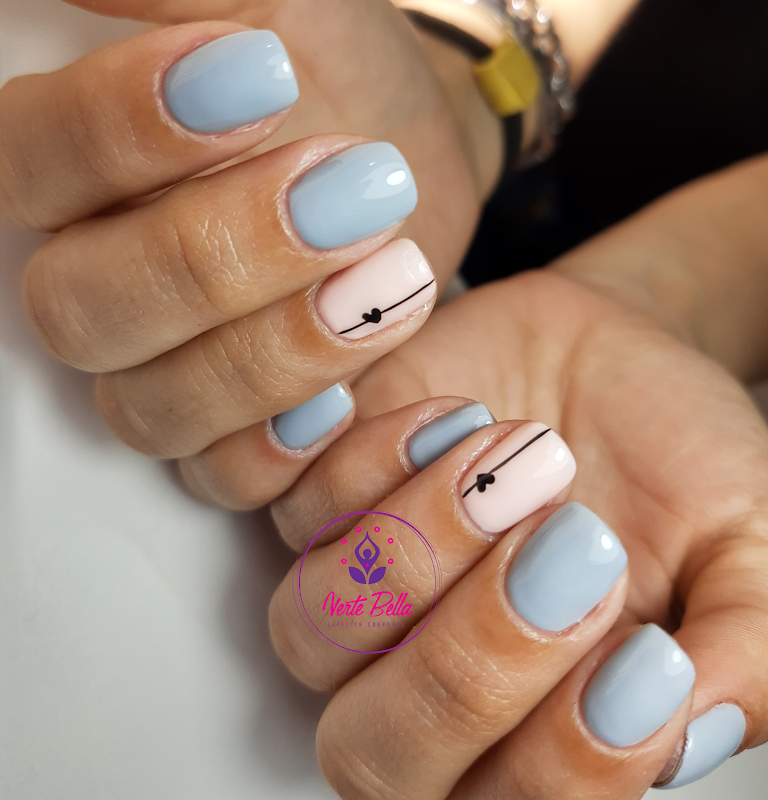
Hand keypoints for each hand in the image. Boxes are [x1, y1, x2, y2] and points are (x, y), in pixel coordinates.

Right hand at [0, 11, 453, 483]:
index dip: (118, 130)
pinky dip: (280, 451)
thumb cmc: (334, 69)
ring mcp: (160, 371)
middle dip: (217, 256)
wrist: (399, 148)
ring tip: (392, 273)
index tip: (257, 76)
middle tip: (348, 186)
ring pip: (152, 408)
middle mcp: (99, 284)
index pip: (25, 162)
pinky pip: (220, 478)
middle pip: (85, 309)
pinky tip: (348, 400)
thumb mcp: (277, 3)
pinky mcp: (233, 432)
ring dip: (273, 353)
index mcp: (72, 174)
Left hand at [254, 268, 767, 797]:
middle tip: (573, 546)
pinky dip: (360, 459)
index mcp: (532, 722)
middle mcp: (426, 668)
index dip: (567, 760)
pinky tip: (452, 415)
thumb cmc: (680, 457)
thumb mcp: (757, 550)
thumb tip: (687, 734)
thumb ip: (750, 653)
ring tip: (523, 455)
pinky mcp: (329, 484)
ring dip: (416, 546)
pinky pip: (287, 503)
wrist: (617, 350)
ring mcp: (365, 578)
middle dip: (471, 664)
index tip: (646, 653)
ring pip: (313, 627)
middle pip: (373, 751)